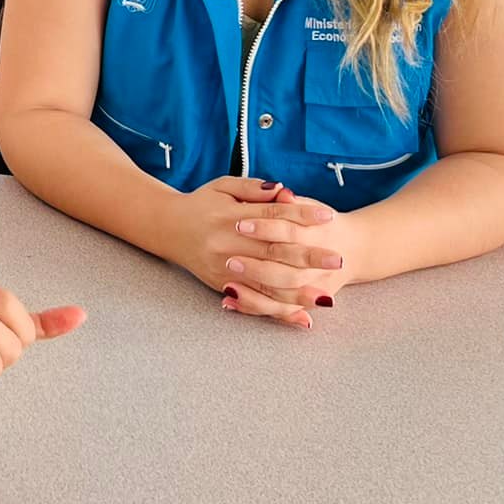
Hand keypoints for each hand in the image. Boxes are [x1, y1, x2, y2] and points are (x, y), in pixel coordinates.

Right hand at [158, 176, 341, 329]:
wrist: (166, 226)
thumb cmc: (200, 204)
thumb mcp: (223, 186)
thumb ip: (253, 189)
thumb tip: (285, 192)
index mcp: (231, 216)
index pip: (274, 216)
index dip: (302, 215)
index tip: (328, 217)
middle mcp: (228, 244)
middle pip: (274, 251)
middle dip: (309, 256)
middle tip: (337, 258)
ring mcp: (224, 268)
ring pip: (266, 284)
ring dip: (298, 292)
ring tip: (325, 296)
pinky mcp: (222, 285)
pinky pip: (254, 302)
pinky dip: (278, 311)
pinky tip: (300, 317)